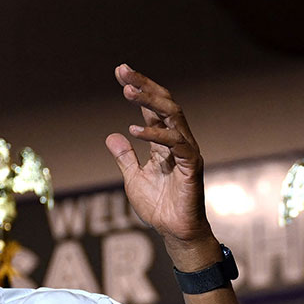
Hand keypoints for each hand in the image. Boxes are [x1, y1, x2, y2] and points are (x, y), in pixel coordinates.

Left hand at [104, 64, 221, 271]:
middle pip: (164, 103)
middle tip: (123, 72)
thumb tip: (111, 136)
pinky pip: (176, 143)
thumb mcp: (133, 179)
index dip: (138, 89)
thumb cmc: (158, 206)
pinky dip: (156, 135)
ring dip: (149, 101)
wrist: (174, 232)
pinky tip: (134, 131)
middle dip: (144, 85)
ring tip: (128, 91)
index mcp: (164, 142)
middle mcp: (177, 141)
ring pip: (172, 115)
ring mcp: (187, 151)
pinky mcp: (192, 165)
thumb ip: (125, 158)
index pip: (151, 108)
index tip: (120, 72)